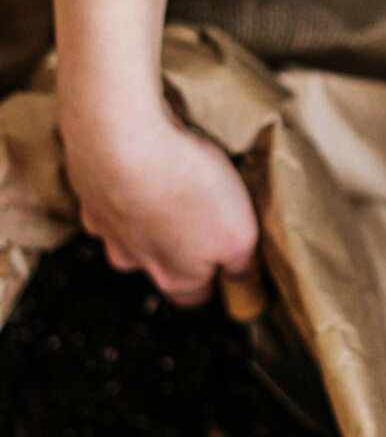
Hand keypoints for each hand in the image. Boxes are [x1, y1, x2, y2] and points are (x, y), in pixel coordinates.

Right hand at [59, 97, 258, 306]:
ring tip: (177, 178)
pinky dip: (129, 180)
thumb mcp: (239, 236)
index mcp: (174, 277)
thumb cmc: (189, 190)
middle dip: (183, 242)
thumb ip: (243, 266)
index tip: (230, 259)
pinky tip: (148, 157)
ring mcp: (105, 226)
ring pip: (134, 228)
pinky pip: (114, 192)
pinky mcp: (89, 189)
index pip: (194, 296)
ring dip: (153, 209)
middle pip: (162, 262)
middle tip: (206, 209)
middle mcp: (133, 260)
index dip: (215, 280)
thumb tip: (246, 282)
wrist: (124, 140)